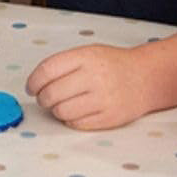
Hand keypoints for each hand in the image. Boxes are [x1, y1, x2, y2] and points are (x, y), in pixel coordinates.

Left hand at [26, 44, 154, 130]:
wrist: (145, 77)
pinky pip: (76, 124)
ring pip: (62, 111)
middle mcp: (94, 77)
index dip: (33, 81)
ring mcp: (102, 99)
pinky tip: (75, 112)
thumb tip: (36, 82)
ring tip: (61, 104)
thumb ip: (64, 64)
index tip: (31, 87)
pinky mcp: (109, 118)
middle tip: (44, 98)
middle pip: (52, 94)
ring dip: (55, 110)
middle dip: (42, 98)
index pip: (48, 70)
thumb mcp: (88, 52)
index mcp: (86, 56)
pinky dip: (70, 120)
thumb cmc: (112, 64)